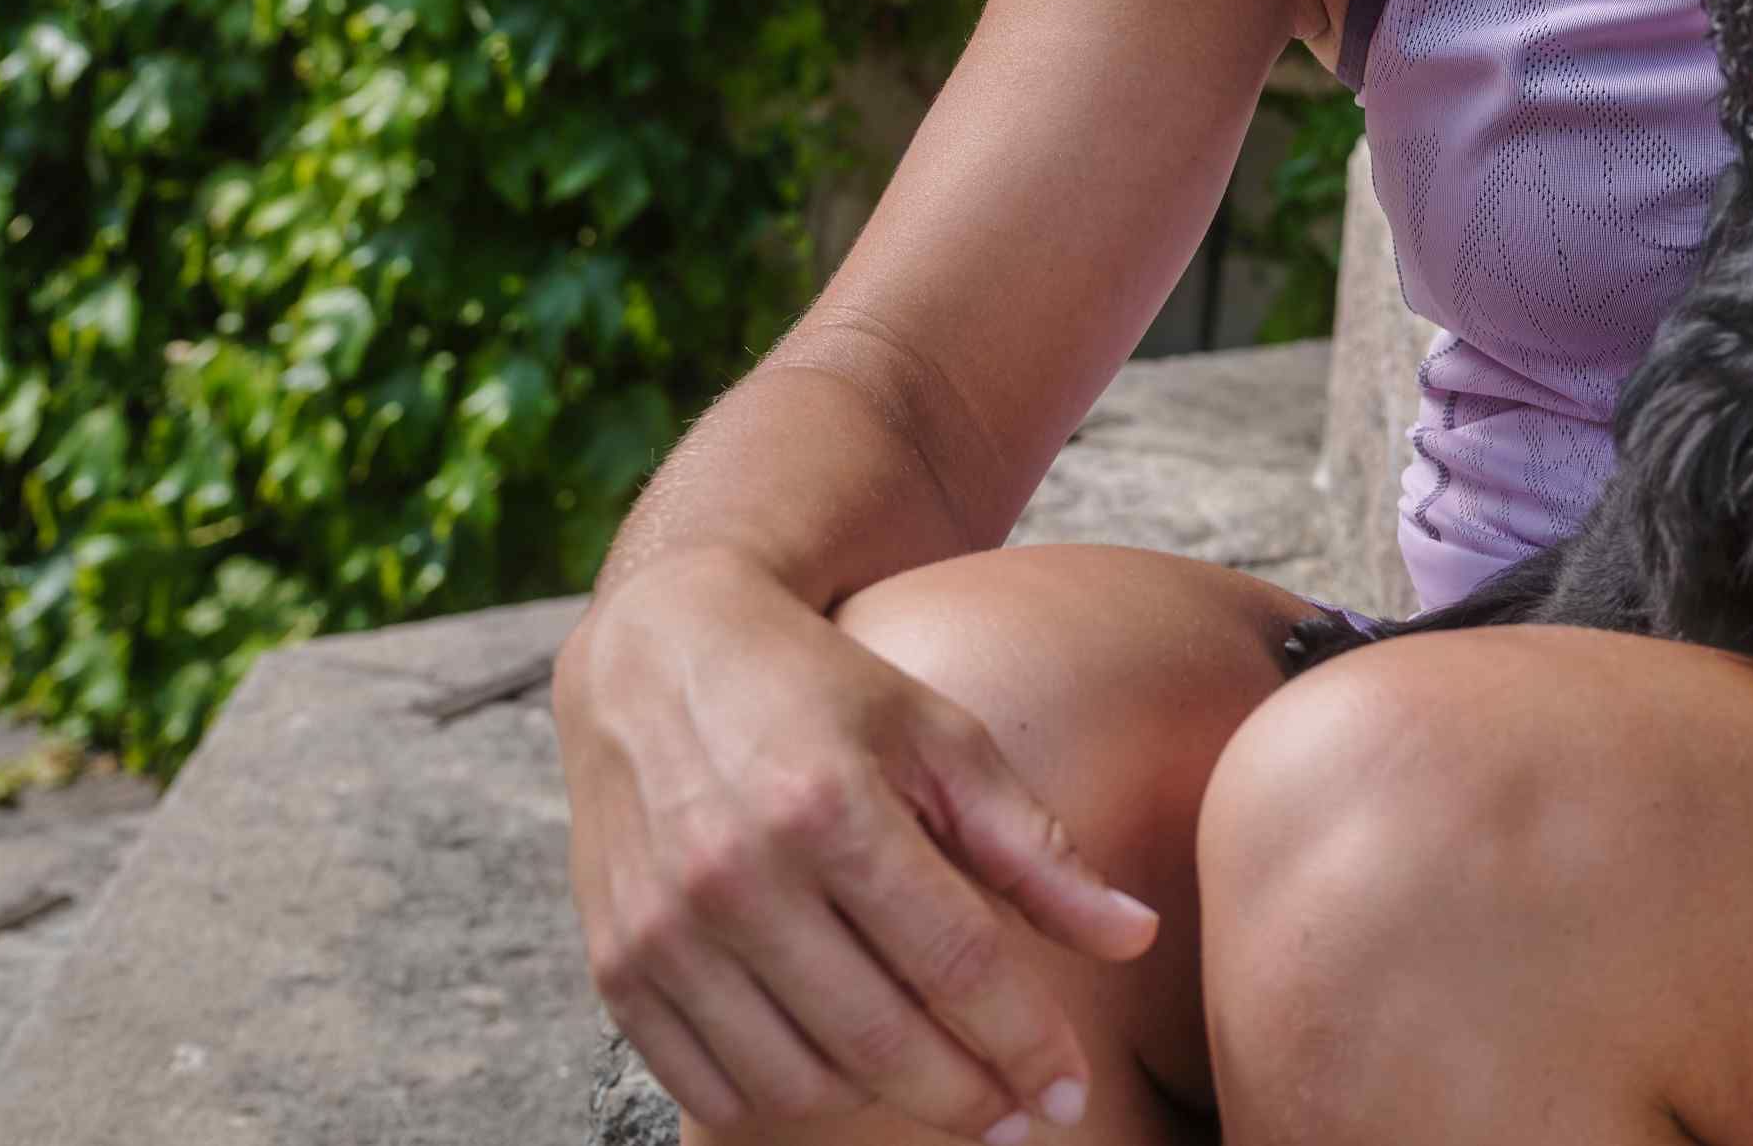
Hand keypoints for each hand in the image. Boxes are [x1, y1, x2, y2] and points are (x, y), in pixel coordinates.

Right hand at [555, 548, 1160, 1141]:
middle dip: (969, 1097)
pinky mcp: (616, 968)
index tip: (1070, 1091)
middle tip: (1024, 1118)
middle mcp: (735, 876)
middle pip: (879, 1039)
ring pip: (797, 1083)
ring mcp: (664, 931)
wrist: (660, 652)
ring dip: (883, 1102)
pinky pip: (711, 1090)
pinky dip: (787, 1101)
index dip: (1024, 1039)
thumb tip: (1136, 937)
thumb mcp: (941, 739)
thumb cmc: (825, 694)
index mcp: (830, 807)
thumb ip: (1035, 848)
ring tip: (940, 1079)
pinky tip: (843, 1074)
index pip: (954, 960)